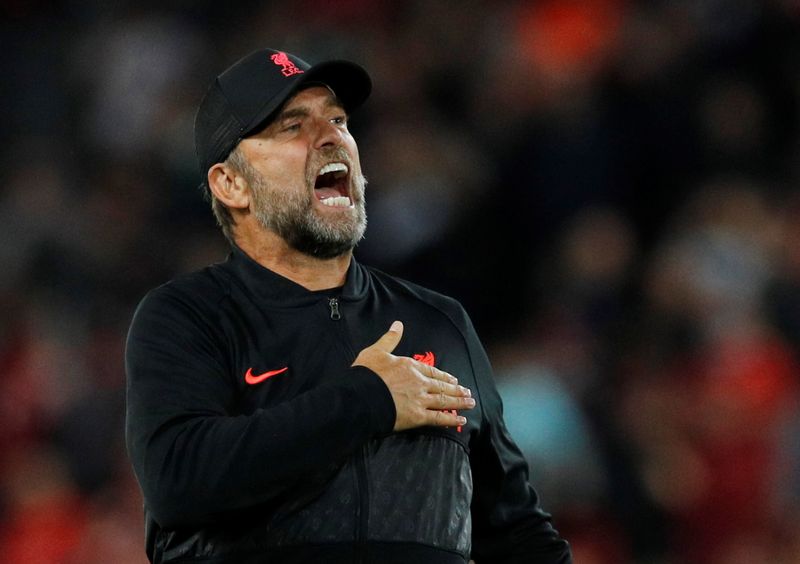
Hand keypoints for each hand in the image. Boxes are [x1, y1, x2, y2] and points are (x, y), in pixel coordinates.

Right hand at [353, 321, 474, 431]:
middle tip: (467, 392)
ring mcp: (420, 399)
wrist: (361, 397)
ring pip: (444, 401)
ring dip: (459, 402)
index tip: (453, 379)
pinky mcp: (417, 416)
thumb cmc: (366, 374)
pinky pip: (438, 418)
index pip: (431, 371)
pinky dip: (451, 419)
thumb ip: (390, 339)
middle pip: (442, 386)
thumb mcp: (376, 351)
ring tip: (470, 403)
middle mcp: (419, 382)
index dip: (443, 376)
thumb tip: (398, 324)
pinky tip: (461, 420)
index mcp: (410, 367)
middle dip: (456, 389)